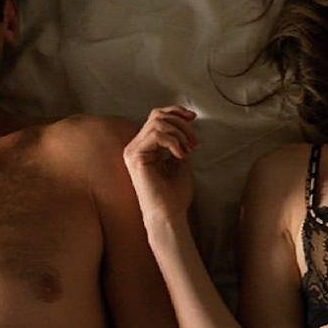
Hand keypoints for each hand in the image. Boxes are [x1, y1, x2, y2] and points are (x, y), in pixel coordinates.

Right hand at [123, 106, 199, 225]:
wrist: (169, 215)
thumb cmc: (174, 194)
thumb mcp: (180, 160)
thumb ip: (179, 142)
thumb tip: (186, 124)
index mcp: (145, 147)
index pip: (156, 117)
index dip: (175, 112)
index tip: (193, 117)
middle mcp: (135, 146)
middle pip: (157, 116)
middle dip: (181, 124)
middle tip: (194, 143)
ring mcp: (133, 151)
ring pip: (158, 123)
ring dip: (180, 134)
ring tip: (188, 151)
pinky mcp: (135, 156)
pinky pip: (157, 134)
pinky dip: (174, 141)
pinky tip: (181, 155)